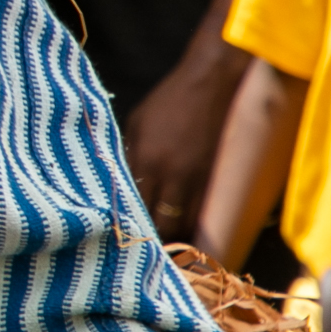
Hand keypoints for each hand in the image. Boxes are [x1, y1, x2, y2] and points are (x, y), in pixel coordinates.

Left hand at [121, 38, 244, 242]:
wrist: (209, 86)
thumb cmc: (167, 101)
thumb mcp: (136, 125)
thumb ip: (128, 156)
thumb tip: (119, 184)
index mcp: (147, 161)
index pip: (135, 206)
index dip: (128, 224)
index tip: (120, 234)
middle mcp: (172, 176)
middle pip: (161, 224)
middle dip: (151, 237)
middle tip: (140, 245)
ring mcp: (195, 180)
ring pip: (184, 224)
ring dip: (172, 235)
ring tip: (159, 242)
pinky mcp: (211, 179)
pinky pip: (198, 213)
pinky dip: (188, 223)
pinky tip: (179, 227)